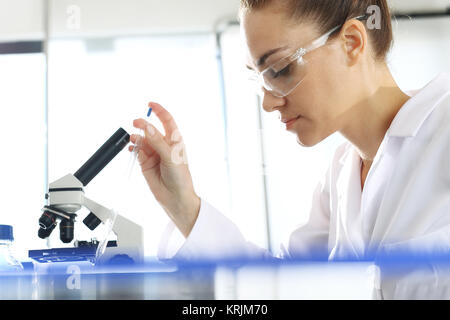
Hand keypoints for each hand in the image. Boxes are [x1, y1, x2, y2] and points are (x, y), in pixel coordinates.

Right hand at [131, 102, 199, 237]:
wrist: (175, 198)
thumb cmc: (180, 177)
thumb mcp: (170, 156)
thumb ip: (157, 141)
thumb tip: (147, 126)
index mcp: (175, 141)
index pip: (167, 120)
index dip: (159, 110)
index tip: (150, 103)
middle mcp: (164, 145)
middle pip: (151, 129)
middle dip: (144, 124)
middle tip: (136, 123)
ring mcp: (154, 153)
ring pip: (142, 139)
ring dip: (137, 137)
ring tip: (133, 140)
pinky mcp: (145, 163)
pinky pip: (137, 150)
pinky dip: (133, 147)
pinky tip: (131, 148)